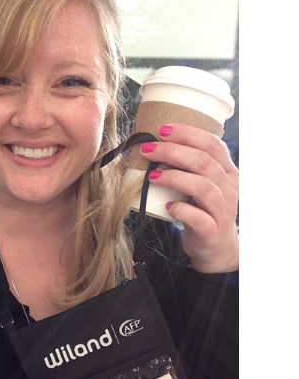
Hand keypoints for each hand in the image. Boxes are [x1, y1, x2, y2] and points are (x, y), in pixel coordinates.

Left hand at [141, 123, 238, 273]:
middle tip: (148, 150)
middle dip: (172, 151)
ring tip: (152, 176)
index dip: (187, 133)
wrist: (216, 248)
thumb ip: (187, 168)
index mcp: (227, 171)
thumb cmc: (203, 211)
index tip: (162, 130)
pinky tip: (168, 207)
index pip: (212, 144)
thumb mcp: (200, 185)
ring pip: (201, 186)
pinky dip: (180, 210)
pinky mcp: (212, 230)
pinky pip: (198, 217)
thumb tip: (152, 149)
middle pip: (203, 162)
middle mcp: (229, 187)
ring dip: (173, 178)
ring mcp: (223, 210)